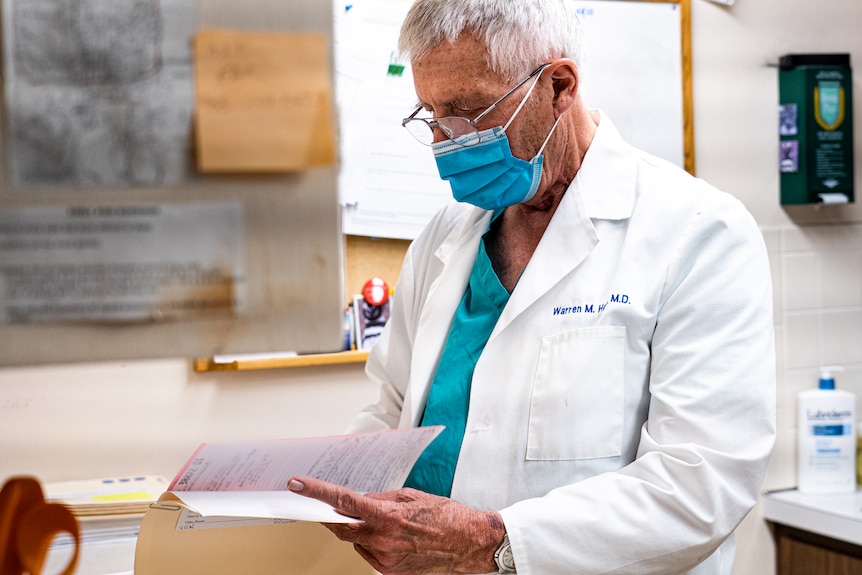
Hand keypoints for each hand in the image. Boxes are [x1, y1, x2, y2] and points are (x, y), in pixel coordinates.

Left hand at [287, 476, 505, 574]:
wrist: (468, 543)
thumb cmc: (446, 517)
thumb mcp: (411, 496)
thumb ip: (380, 498)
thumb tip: (359, 499)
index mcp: (387, 516)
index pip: (342, 502)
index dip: (317, 492)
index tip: (299, 485)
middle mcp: (383, 540)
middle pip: (341, 528)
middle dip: (331, 516)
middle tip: (326, 505)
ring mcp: (385, 559)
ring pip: (356, 541)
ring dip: (358, 529)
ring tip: (380, 520)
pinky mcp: (390, 572)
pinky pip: (368, 554)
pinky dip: (370, 542)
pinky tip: (386, 535)